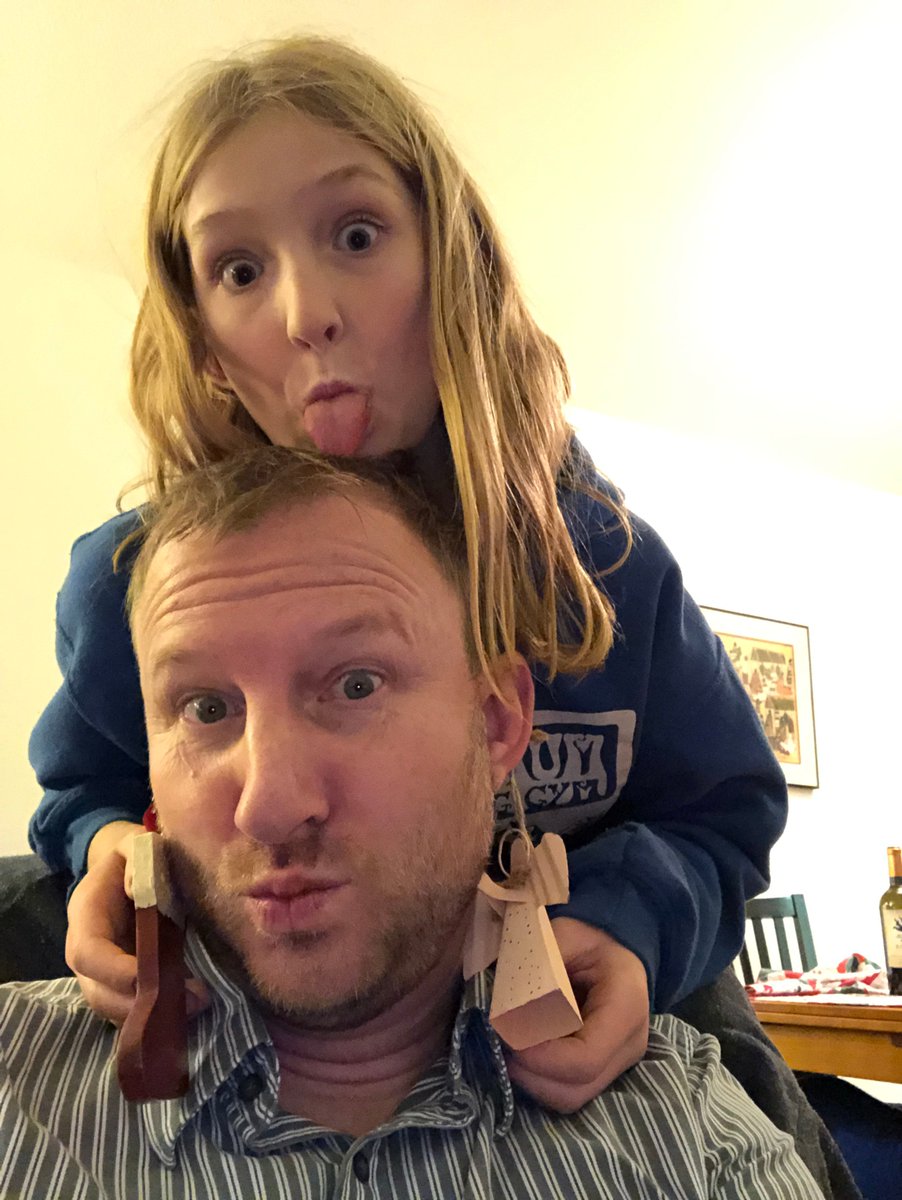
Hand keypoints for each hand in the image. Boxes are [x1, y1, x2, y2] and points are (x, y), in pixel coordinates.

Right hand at [66, 822, 209, 1025]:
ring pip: (115, 1009)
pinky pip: (132, 1009)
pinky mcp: (123, 985)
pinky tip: (191, 1010)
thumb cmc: (135, 858)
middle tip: (190, 1000)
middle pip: (99, 993)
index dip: (114, 970)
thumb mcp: (136, 844)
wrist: (129, 871)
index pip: (87, 954)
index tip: (149, 976)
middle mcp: (87, 953)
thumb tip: (141, 887)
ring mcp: (102, 974)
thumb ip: (138, 853)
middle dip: (140, 1004)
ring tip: (198, 1006)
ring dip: (152, 1016)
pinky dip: (158, 1016)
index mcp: (85, 917)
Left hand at [504, 917, 649, 1111]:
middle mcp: (629, 1044)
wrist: (614, 948)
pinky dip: (539, 1079)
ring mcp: (619, 1063)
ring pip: (571, 1097)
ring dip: (532, 1081)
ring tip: (508, 1050)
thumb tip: (504, 1005)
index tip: (509, 1038)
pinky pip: (569, 1090)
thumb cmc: (588, 938)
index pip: (585, 1059)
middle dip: (530, 1075)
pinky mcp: (604, 1070)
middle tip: (500, 1045)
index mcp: (626, 1008)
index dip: (541, 1058)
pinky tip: (523, 1053)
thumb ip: (538, 968)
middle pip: (576, 1089)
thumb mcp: (563, 936)